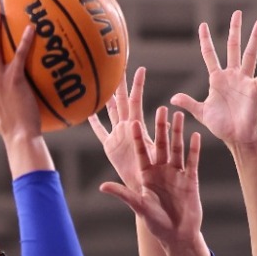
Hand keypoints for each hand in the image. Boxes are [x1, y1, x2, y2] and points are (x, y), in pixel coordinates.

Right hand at [88, 66, 150, 189]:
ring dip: (106, 97)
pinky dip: (94, 123)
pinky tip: (88, 111)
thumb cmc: (156, 176)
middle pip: (121, 102)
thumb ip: (161, 140)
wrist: (146, 191)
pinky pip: (101, 132)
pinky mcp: (110, 148)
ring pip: (110, 112)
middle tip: (115, 64)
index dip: (137, 86)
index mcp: (138, 129)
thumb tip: (168, 123)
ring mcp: (118, 136)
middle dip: (119, 84)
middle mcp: (128, 129)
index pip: (136, 102)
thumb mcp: (159, 156)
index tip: (140, 68)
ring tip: (100, 81)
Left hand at [96, 106, 208, 255]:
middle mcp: (160, 171)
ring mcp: (176, 174)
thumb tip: (102, 187)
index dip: (136, 138)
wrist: (178, 235)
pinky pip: (192, 161)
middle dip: (160, 128)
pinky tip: (195, 135)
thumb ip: (123, 194)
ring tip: (178, 114)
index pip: (141, 152)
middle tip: (160, 108)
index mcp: (146, 176)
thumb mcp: (138, 207)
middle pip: (160, 145)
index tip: (132, 122)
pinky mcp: (190, 179)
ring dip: (177, 132)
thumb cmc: (156, 223)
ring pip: (176, 148)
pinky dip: (194, 149)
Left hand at [169, 10, 256, 155]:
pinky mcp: (255, 89)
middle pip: (233, 47)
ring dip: (255, 38)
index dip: (206, 40)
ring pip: (249, 54)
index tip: (203, 25)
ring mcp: (245, 80)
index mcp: (217, 79)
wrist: (237, 138)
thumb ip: (189, 103)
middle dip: (235, 30)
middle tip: (237, 12)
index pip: (210, 54)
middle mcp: (232, 75)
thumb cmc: (222, 126)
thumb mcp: (202, 113)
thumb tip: (172, 98)